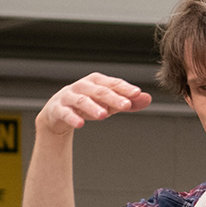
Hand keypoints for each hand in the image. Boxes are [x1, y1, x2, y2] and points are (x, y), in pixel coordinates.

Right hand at [37, 73, 151, 134]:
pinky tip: (80, 124)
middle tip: (126, 105)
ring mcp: (69, 96)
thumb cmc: (87, 105)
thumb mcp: (109, 104)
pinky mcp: (58, 109)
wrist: (58, 114)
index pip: (113, 84)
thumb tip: (147, 98)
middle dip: (113, 98)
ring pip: (82, 100)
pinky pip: (65, 113)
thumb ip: (128, 102)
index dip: (125, 88)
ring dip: (93, 107)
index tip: (137, 94)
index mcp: (97, 82)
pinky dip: (73, 118)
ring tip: (104, 115)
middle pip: (100, 91)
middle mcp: (83, 86)